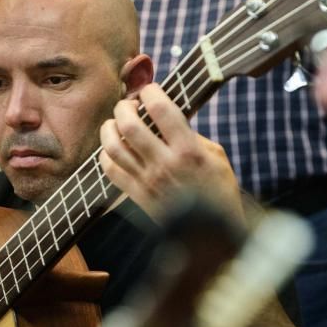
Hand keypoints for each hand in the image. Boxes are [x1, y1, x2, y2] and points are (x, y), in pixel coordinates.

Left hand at [100, 83, 244, 223]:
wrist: (212, 236)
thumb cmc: (220, 193)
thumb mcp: (217, 158)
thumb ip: (192, 136)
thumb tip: (166, 119)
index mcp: (189, 151)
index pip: (161, 109)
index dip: (151, 92)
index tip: (150, 90)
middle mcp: (165, 165)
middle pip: (129, 125)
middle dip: (124, 107)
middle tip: (128, 105)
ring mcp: (148, 182)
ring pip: (113, 146)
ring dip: (109, 128)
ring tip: (115, 123)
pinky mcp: (137, 197)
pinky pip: (110, 170)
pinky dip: (106, 154)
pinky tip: (113, 149)